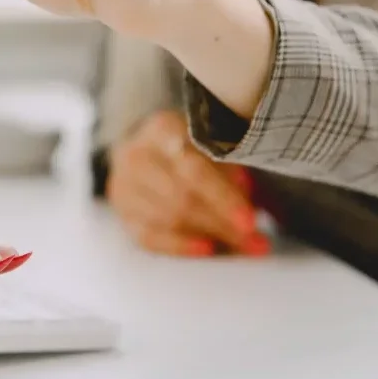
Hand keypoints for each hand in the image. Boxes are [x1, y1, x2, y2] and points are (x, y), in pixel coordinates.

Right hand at [106, 111, 268, 256]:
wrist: (145, 149)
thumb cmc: (188, 147)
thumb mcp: (210, 144)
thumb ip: (230, 172)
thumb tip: (249, 211)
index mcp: (162, 130)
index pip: (194, 169)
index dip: (224, 198)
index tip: (249, 222)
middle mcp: (136, 156)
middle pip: (181, 198)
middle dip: (222, 224)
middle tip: (255, 240)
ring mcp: (124, 185)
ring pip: (168, 219)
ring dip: (209, 236)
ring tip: (242, 245)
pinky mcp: (122, 211)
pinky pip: (149, 236)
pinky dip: (180, 246)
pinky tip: (207, 249)